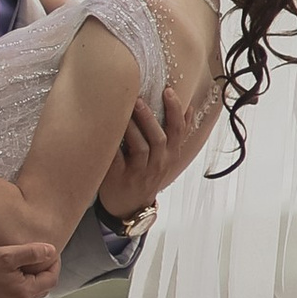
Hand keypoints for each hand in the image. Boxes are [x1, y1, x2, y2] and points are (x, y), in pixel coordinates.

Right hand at [0, 239, 60, 297]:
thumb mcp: (6, 255)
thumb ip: (32, 253)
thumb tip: (51, 251)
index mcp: (24, 292)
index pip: (52, 278)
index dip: (54, 263)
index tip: (49, 250)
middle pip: (44, 287)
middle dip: (46, 270)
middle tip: (41, 254)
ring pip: (32, 292)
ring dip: (35, 278)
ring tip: (27, 261)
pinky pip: (19, 295)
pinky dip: (23, 284)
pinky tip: (13, 272)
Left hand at [98, 81, 211, 222]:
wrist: (130, 206)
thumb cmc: (148, 174)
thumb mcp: (167, 157)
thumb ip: (175, 135)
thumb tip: (189, 107)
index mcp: (171, 156)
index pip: (178, 131)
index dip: (176, 111)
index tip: (168, 91)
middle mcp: (158, 164)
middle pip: (159, 139)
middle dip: (149, 118)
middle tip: (138, 99)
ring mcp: (139, 173)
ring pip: (140, 148)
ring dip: (132, 128)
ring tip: (123, 109)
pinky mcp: (120, 178)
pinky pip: (117, 159)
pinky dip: (114, 144)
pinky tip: (107, 129)